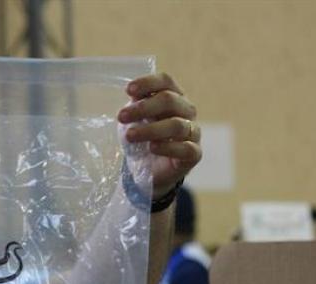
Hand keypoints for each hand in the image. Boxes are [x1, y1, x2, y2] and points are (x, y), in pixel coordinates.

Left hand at [118, 73, 201, 199]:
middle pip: (170, 100)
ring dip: (150, 129)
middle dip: (144, 107)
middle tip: (121, 117)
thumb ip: (134, 106)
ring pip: (177, 125)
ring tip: (129, 135)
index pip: (166, 82)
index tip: (129, 90)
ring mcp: (193, 132)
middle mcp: (186, 111)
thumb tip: (132, 94)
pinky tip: (152, 148)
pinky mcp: (194, 154)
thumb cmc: (142, 139)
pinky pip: (186, 148)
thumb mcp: (134, 120)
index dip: (149, 83)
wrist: (148, 170)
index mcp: (173, 97)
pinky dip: (168, 147)